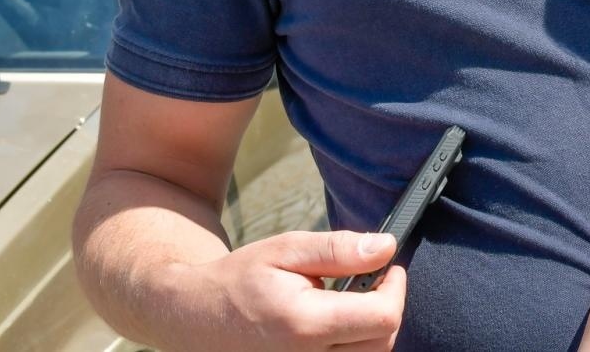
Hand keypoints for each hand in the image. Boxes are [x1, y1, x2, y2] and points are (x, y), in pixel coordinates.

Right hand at [171, 230, 406, 351]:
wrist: (194, 318)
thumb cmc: (238, 281)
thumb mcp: (286, 250)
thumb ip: (338, 250)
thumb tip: (386, 248)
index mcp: (304, 325)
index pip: (383, 317)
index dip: (395, 287)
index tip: (387, 267)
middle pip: (383, 342)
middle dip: (386, 307)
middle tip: (369, 280)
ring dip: (370, 329)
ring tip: (347, 302)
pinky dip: (352, 345)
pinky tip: (335, 325)